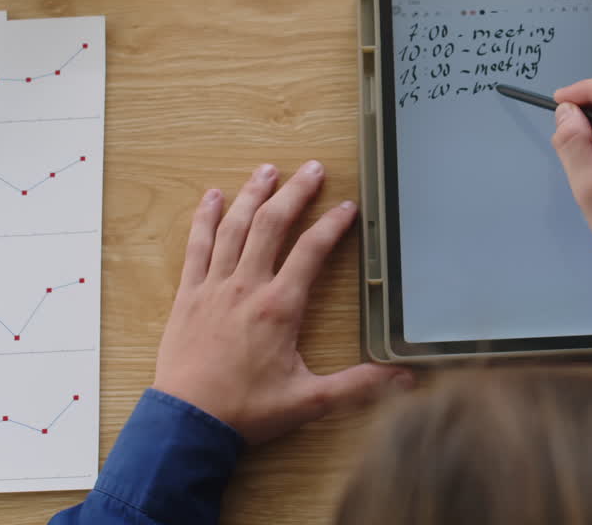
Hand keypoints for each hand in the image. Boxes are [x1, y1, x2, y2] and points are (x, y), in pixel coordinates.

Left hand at [152, 161, 412, 444]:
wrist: (188, 422)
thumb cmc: (247, 410)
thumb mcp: (310, 400)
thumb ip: (359, 385)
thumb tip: (403, 378)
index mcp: (279, 307)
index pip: (312, 251)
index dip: (333, 225)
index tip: (348, 207)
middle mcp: (246, 286)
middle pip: (272, 225)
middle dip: (295, 192)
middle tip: (312, 168)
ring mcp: (214, 287)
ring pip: (234, 227)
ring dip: (252, 194)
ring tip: (267, 170)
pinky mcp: (189, 295)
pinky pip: (197, 247)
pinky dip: (204, 219)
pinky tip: (211, 198)